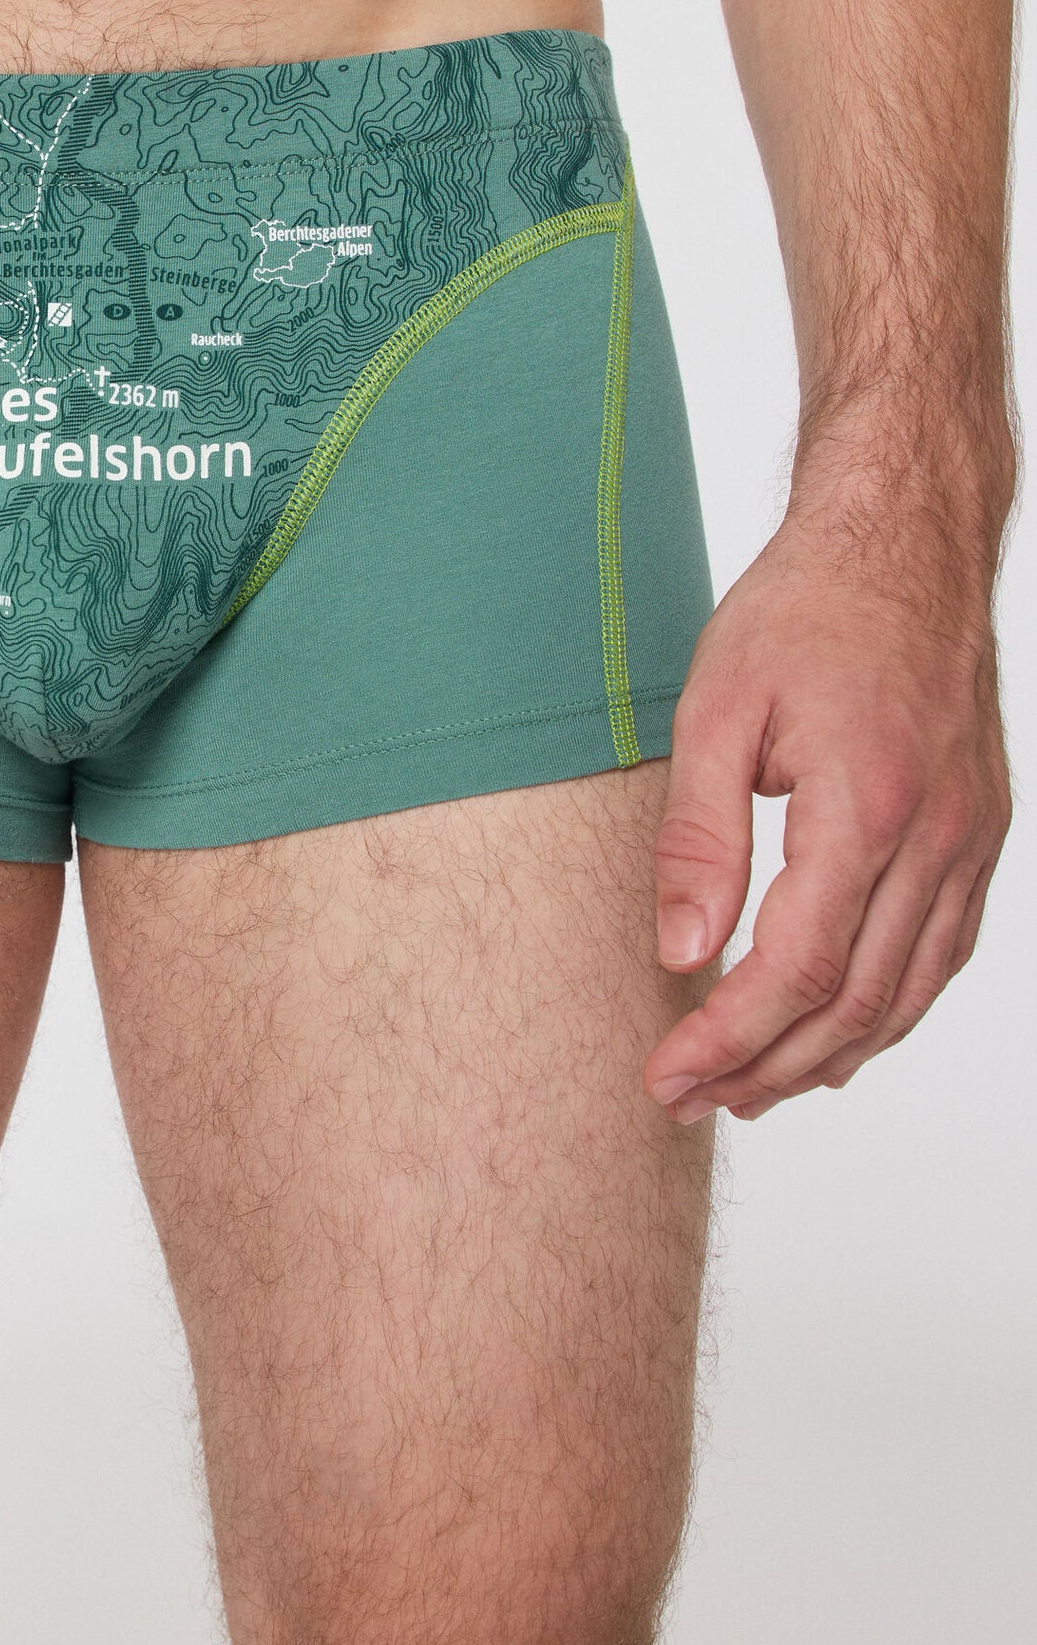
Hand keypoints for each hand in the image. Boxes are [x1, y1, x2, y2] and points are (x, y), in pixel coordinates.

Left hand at [643, 506, 1008, 1123]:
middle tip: (691, 1101)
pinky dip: (886, 1008)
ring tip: (750, 1088)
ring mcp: (971, 838)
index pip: (794, 968)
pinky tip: (832, 1028)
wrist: (903, 543)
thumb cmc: (803, 610)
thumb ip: (698, 838)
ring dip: (828, 1056)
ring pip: (908, 994)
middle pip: (854, 1003)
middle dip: (766, 1067)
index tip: (664, 1075)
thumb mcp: (716, 708)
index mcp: (867, 805)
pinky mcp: (980, 832)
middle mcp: (936, 836)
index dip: (726, 1037)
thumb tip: (678, 953)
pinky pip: (941, 952)